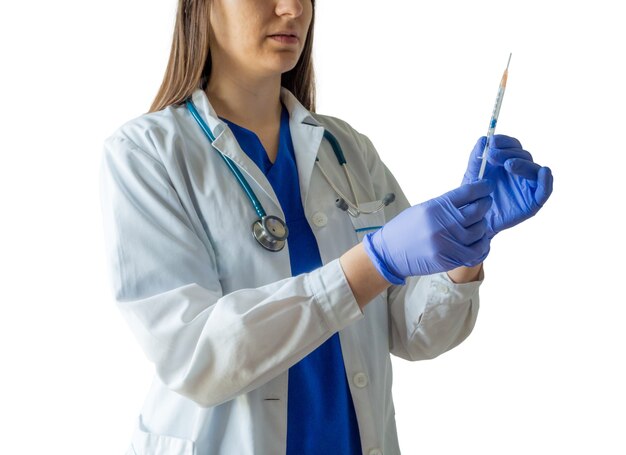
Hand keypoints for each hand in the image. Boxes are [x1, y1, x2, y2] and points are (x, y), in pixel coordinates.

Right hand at [363, 180, 493, 284]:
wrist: (389, 253)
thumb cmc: (405, 229)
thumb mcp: (422, 209)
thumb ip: (445, 205)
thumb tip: (470, 199)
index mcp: (435, 208)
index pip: (467, 193)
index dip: (481, 188)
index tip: (487, 186)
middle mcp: (442, 225)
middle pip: (477, 211)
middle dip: (485, 204)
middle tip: (486, 202)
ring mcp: (446, 244)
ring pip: (479, 232)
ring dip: (483, 226)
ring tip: (480, 222)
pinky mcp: (448, 259)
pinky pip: (475, 252)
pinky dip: (482, 246)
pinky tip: (481, 241)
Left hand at [463, 135, 552, 236]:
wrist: (474, 219)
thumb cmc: (474, 196)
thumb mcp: (472, 175)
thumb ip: (477, 158)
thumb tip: (484, 139)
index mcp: (507, 161)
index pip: (512, 146)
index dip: (504, 141)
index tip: (492, 142)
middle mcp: (521, 171)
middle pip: (523, 155)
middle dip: (508, 153)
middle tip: (493, 156)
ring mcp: (528, 185)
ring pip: (534, 169)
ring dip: (523, 164)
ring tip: (508, 165)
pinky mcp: (534, 201)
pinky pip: (545, 190)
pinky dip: (546, 181)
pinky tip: (543, 173)